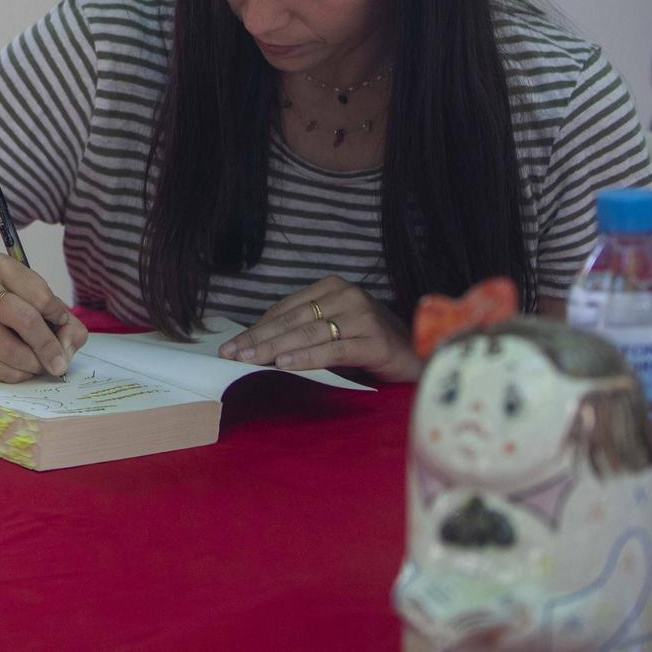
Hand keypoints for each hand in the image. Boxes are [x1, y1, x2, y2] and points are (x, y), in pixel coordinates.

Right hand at [0, 252, 86, 381]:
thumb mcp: (29, 297)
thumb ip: (63, 319)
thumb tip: (67, 347)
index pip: (41, 295)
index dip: (59, 315)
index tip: (63, 325)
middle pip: (26, 320)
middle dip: (49, 346)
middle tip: (60, 363)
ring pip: (13, 351)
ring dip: (34, 365)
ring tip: (39, 364)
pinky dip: (17, 374)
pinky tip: (19, 368)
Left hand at [218, 275, 421, 382]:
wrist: (420, 357)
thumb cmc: (371, 344)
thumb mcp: (334, 330)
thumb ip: (304, 331)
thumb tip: (259, 345)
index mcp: (333, 287)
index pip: (285, 309)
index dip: (257, 328)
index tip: (232, 344)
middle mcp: (347, 296)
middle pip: (292, 320)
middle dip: (257, 339)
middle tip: (231, 354)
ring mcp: (362, 316)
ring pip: (307, 334)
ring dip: (273, 349)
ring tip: (249, 360)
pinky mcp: (374, 340)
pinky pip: (331, 350)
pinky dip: (304, 357)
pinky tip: (283, 364)